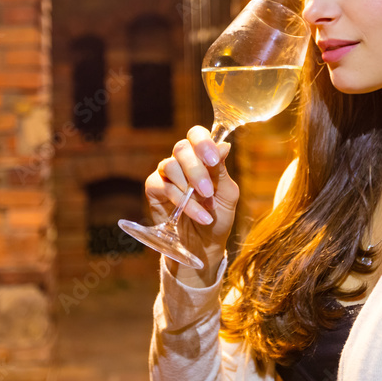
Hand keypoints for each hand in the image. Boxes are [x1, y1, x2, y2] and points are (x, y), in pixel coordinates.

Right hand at [145, 126, 239, 284]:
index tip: (213, 159)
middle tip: (207, 191)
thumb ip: (222, 170)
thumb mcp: (227, 194)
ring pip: (170, 165)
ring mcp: (167, 174)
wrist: (204, 245)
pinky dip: (181, 201)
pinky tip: (196, 214)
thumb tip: (224, 145)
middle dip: (196, 169)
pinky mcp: (154, 188)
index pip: (197, 135)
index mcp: (202, 157)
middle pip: (182, 148)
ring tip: (205, 206)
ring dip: (189, 188)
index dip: (203, 142)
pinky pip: (163, 186)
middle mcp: (182, 161)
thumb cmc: (219, 217)